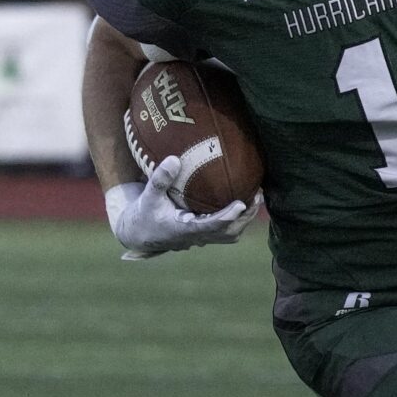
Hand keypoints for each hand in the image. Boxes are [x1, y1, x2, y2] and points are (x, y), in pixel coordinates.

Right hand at [106, 156, 257, 259]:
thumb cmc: (144, 213)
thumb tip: (174, 158)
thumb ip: (160, 179)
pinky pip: (226, 230)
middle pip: (229, 233)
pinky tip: (244, 202)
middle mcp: (196, 237)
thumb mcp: (148, 195)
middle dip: (245, 216)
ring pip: (230, 235)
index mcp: (184, 229)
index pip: (211, 226)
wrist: (139, 233)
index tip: (241, 203)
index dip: (227, 216)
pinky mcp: (204, 234)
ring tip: (256, 197)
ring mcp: (202, 238)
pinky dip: (238, 219)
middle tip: (257, 194)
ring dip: (245, 219)